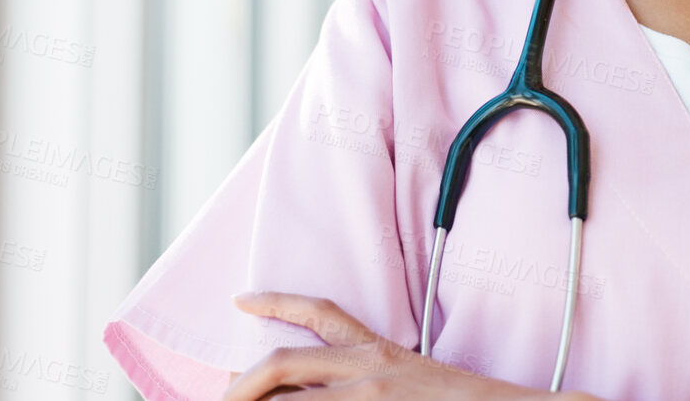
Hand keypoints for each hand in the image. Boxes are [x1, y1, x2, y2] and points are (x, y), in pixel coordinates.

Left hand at [223, 291, 595, 400]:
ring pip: (287, 400)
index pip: (320, 312)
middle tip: (220, 395)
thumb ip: (377, 370)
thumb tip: (331, 382)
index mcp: (379, 349)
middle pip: (279, 362)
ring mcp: (367, 394)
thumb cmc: (469, 400)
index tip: (243, 298)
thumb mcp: (418, 376)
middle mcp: (366, 367)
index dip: (276, 301)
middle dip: (239, 383)